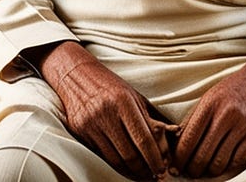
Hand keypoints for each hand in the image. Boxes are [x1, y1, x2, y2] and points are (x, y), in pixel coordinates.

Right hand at [40, 44, 171, 179]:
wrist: (75, 74)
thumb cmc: (110, 85)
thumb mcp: (133, 96)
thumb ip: (149, 118)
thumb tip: (170, 139)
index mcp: (123, 102)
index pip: (143, 139)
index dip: (155, 158)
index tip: (162, 169)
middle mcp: (106, 114)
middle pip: (130, 154)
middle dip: (145, 170)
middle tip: (155, 175)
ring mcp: (91, 124)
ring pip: (115, 159)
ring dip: (131, 172)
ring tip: (143, 175)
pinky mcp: (80, 132)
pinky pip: (101, 155)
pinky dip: (116, 165)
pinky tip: (126, 168)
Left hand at [173, 49, 245, 176]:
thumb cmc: (232, 89)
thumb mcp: (209, 97)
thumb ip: (194, 119)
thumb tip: (178, 143)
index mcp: (209, 105)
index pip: (189, 139)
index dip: (180, 157)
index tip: (176, 165)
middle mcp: (225, 116)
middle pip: (203, 154)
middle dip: (193, 169)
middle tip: (190, 172)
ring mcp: (243, 126)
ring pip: (220, 162)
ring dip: (209, 171)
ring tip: (205, 170)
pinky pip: (237, 160)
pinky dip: (227, 168)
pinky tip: (222, 165)